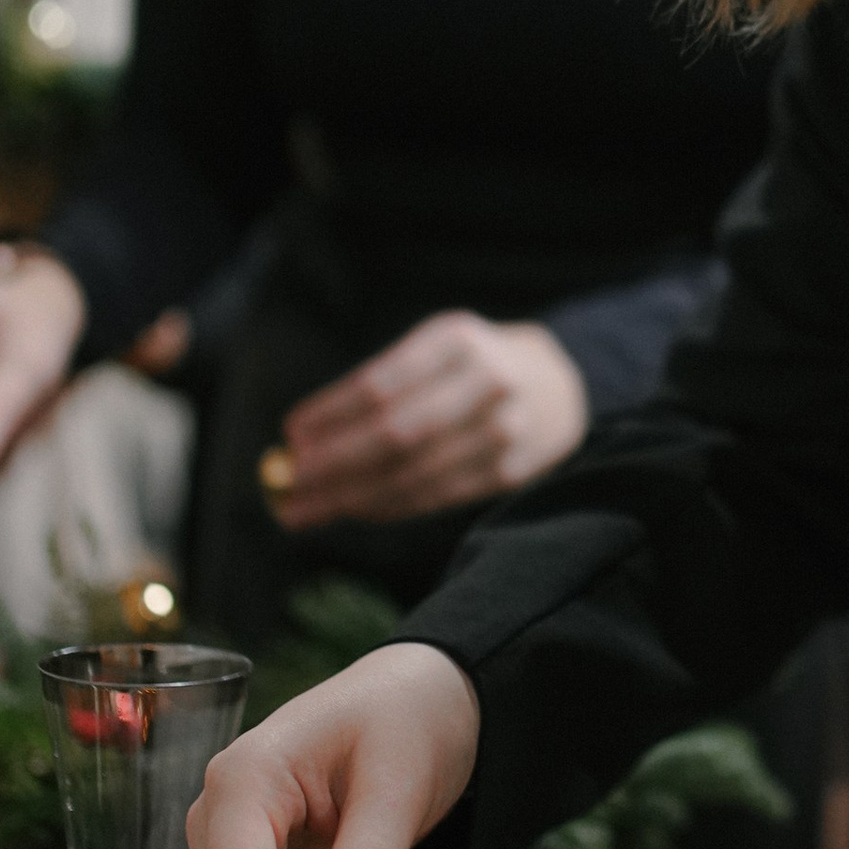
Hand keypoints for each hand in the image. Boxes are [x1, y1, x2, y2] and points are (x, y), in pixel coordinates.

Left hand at [265, 313, 588, 529]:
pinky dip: (390, 506)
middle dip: (334, 464)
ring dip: (353, 495)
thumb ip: (382, 382)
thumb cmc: (471, 365)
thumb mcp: (436, 346)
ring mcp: (505, 429)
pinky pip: (437, 496)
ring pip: (414, 473)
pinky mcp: (510, 471)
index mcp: (458, 339)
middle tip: (288, 485)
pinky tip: (356, 509)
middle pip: (395, 433)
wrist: (560, 386)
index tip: (290, 435)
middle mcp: (487, 382)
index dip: (332, 413)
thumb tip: (303, 437)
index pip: (381, 383)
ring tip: (308, 508)